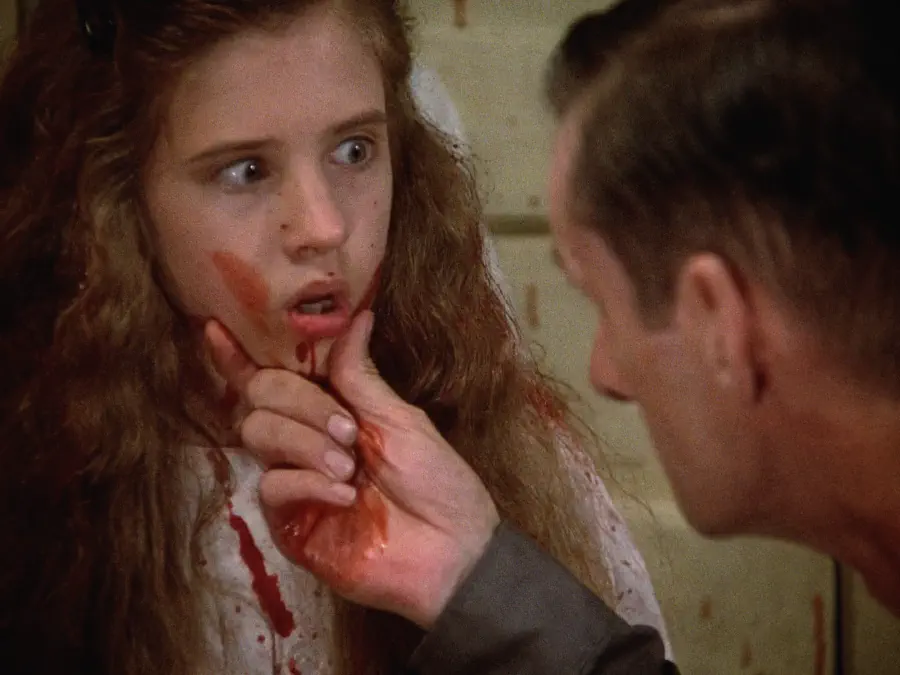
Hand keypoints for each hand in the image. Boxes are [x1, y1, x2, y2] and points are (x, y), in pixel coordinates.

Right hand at [206, 312, 499, 627]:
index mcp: (329, 409)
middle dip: (301, 403)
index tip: (214, 328)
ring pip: (257, 433)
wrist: (450, 549)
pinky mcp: (288, 523)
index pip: (273, 378)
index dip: (239, 357)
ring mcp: (292, 481)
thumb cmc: (434, 479)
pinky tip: (345, 495)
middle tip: (348, 430)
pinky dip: (308, 482)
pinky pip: (271, 485)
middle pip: (259, 396)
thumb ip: (360, 376)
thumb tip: (357, 316)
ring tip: (349, 466)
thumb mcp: (399, 419)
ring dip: (304, 441)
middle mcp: (302, 440)